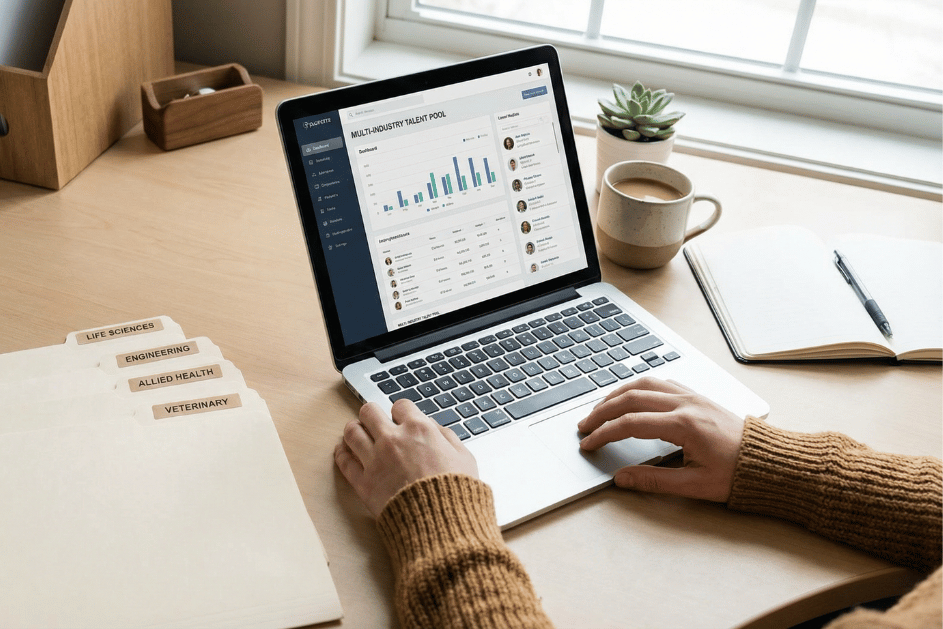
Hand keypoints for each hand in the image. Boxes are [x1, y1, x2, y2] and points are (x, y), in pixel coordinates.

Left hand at [334, 398, 478, 517]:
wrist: (440, 524)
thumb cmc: (456, 493)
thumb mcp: (464, 458)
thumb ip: (447, 437)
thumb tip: (435, 428)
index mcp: (419, 430)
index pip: (400, 406)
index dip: (401, 412)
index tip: (401, 419)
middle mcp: (393, 439)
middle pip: (369, 411)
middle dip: (372, 415)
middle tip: (374, 422)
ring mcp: (375, 460)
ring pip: (351, 432)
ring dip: (354, 429)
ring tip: (357, 433)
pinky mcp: (363, 483)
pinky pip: (344, 461)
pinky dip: (342, 453)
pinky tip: (344, 451)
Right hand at [578, 377, 743, 501]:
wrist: (771, 461)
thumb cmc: (738, 474)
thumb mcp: (695, 485)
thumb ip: (654, 481)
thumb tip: (621, 479)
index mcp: (684, 424)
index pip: (630, 424)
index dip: (604, 434)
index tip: (588, 445)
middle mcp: (686, 403)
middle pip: (631, 397)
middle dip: (602, 411)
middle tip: (584, 426)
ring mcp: (692, 396)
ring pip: (644, 384)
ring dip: (617, 394)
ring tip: (600, 409)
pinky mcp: (698, 396)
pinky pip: (660, 383)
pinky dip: (638, 388)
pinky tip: (631, 397)